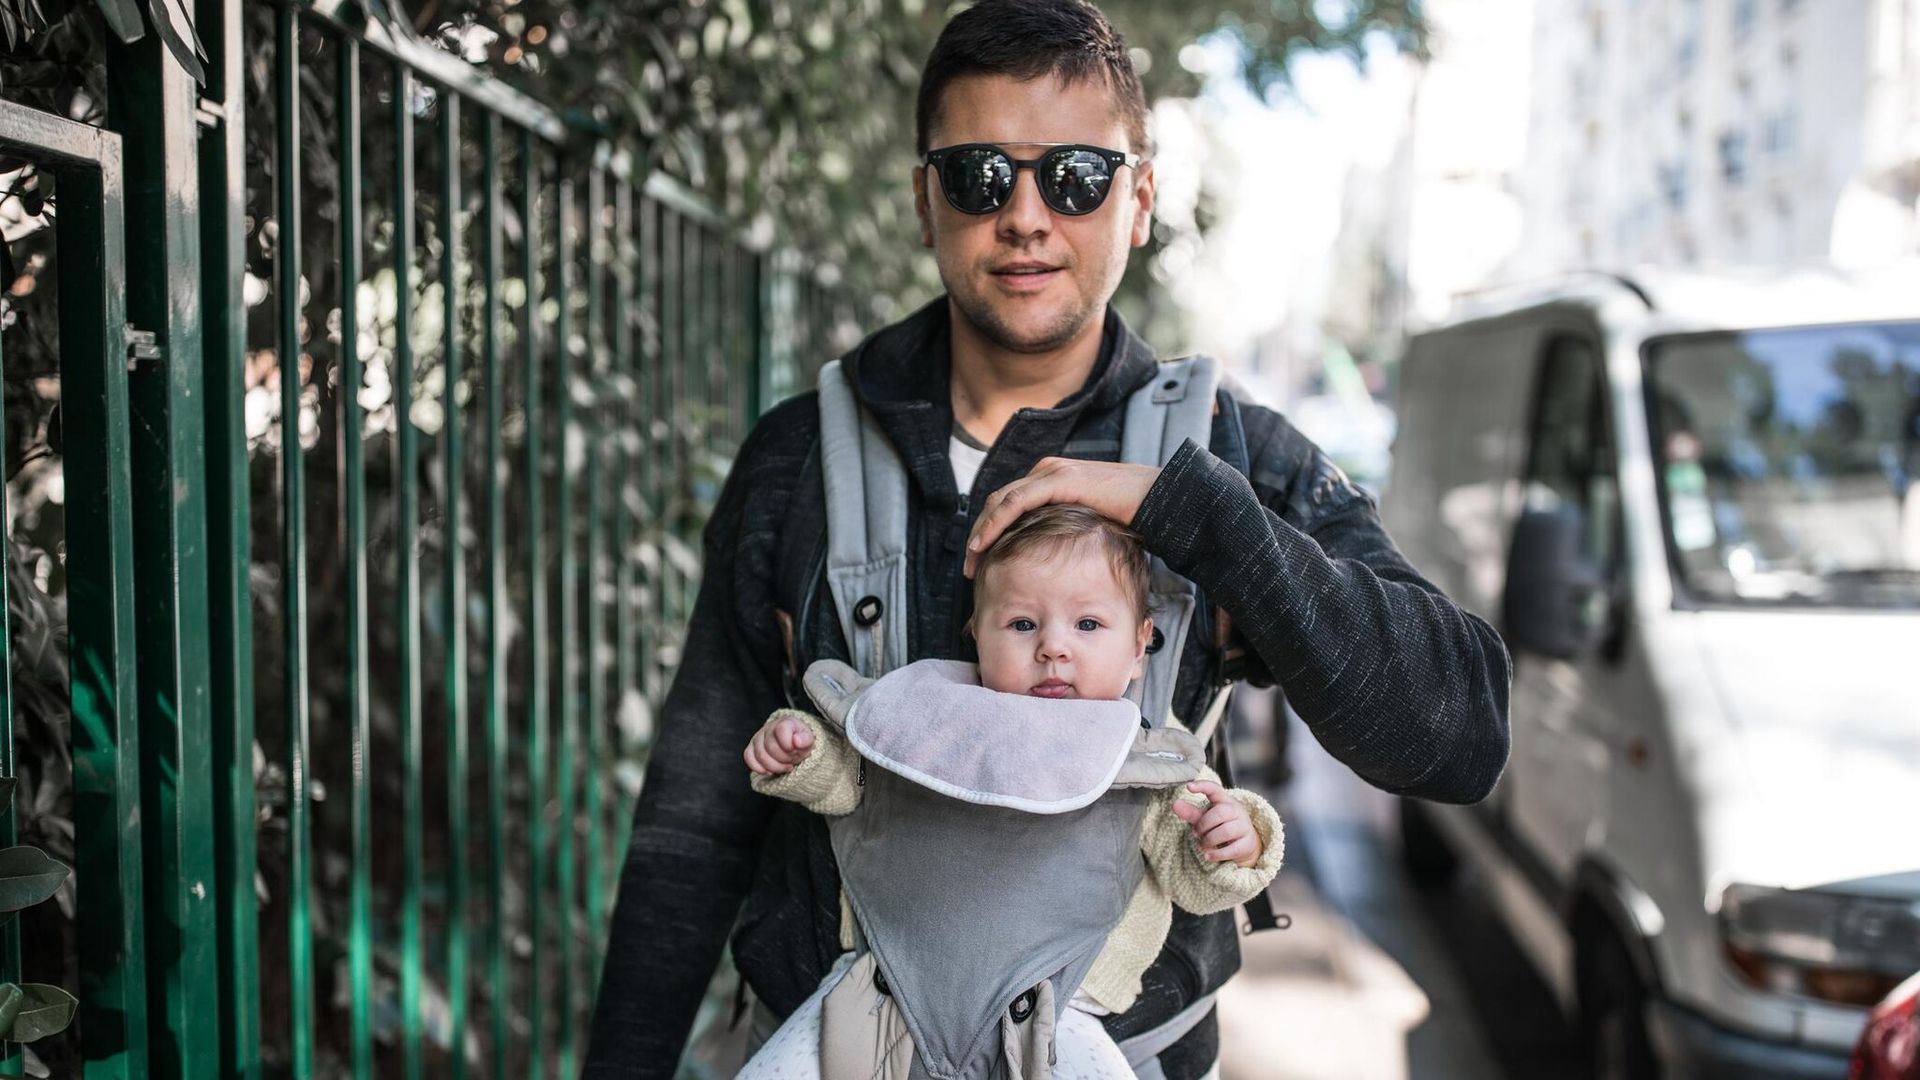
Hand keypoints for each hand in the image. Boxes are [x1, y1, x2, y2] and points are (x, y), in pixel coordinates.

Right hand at [744, 714, 814, 775]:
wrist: (793, 746)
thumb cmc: (800, 743)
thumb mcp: (809, 741)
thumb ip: (805, 739)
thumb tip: (796, 740)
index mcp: (784, 722)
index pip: (781, 729)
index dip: (788, 744)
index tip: (795, 750)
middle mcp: (769, 728)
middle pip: (771, 746)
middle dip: (784, 758)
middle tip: (793, 760)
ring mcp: (758, 738)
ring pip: (760, 755)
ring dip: (775, 766)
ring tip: (785, 767)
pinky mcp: (751, 749)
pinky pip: (749, 758)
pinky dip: (759, 768)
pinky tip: (770, 772)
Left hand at [963, 458, 1159, 577]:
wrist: (1163, 499)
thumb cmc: (1134, 516)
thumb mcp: (1090, 526)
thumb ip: (1068, 532)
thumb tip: (1054, 561)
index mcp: (1052, 479)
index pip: (1008, 504)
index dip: (990, 531)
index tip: (981, 562)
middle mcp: (1048, 470)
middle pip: (998, 502)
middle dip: (979, 534)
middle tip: (970, 568)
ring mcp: (1052, 472)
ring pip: (1001, 501)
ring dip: (982, 531)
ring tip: (972, 560)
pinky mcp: (1060, 479)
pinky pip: (1016, 501)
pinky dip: (996, 523)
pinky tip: (985, 543)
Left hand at [1169, 780, 1260, 867]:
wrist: (1244, 844)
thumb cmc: (1221, 826)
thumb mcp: (1205, 817)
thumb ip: (1190, 812)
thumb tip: (1175, 805)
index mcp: (1225, 800)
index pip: (1215, 789)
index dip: (1203, 786)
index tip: (1189, 786)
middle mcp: (1237, 811)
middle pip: (1219, 813)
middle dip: (1203, 825)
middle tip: (1196, 834)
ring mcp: (1244, 826)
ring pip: (1225, 831)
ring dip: (1209, 840)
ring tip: (1202, 845)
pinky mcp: (1247, 843)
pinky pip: (1232, 849)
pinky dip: (1217, 854)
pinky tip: (1208, 856)